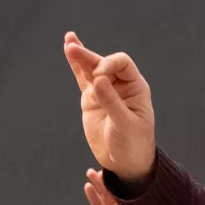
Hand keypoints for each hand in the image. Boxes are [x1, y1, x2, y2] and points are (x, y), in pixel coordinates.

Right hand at [64, 31, 155, 182]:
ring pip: (91, 69)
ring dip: (80, 56)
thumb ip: (112, 102)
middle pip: (103, 63)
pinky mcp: (91, 99)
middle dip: (89, 57)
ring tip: (69, 42)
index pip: (122, 64)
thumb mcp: (125, 125)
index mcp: (135, 87)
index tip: (98, 77)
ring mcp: (104, 91)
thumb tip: (98, 80)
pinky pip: (82, 79)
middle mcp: (120, 85)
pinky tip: (69, 49)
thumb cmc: (133, 144)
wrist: (125, 163)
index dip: (109, 64)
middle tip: (73, 49)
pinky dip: (76, 66)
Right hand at [84, 169, 158, 204]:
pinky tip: (88, 187)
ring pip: (105, 196)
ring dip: (98, 184)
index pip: (133, 188)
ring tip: (91, 172)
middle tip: (104, 165)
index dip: (127, 177)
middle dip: (110, 178)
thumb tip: (149, 199)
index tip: (123, 165)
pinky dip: (92, 197)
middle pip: (117, 189)